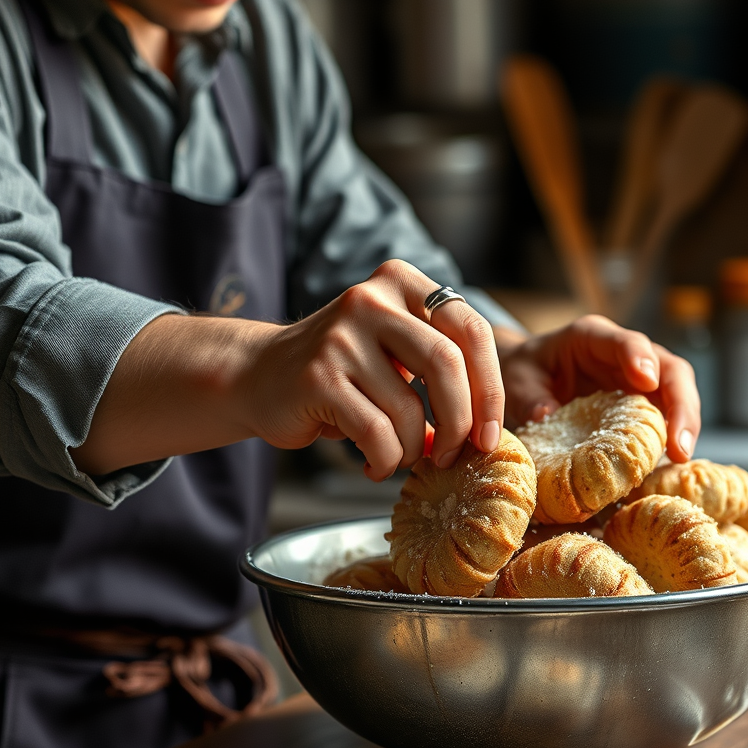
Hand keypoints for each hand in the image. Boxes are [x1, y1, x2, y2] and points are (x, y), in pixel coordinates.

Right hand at [73, 260, 505, 479]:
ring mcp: (341, 336)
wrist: (256, 376)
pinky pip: (376, 434)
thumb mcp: (393, 349)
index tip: (490, 435)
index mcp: (400, 283)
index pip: (470, 330)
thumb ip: (439, 367)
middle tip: (452, 455)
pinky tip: (374, 464)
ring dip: (414, 449)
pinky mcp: (318, 377)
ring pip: (409, 410)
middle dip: (460, 422)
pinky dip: (385, 461)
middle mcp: (370, 299)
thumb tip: (488, 427)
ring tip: (400, 457)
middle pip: (447, 364)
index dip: (490, 389)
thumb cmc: (341, 373)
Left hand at [497, 315, 700, 461]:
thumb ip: (529, 396)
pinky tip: (669, 465)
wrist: (528, 377)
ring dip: (683, 425)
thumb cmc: (524, 371)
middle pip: (669, 369)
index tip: (647, 380)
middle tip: (679, 443)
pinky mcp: (641, 403)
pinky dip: (670, 439)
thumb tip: (547, 417)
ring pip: (676, 393)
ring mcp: (638, 379)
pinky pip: (664, 417)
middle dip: (680, 404)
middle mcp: (624, 354)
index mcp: (592, 337)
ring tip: (680, 458)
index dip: (639, 357)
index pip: (625, 341)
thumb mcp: (516, 380)